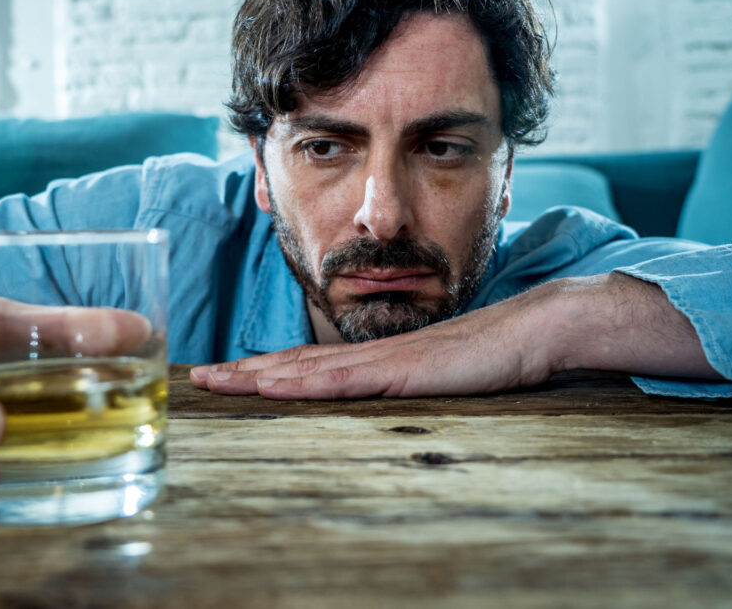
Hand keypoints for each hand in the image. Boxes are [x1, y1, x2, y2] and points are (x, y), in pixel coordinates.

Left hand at [190, 288, 554, 398]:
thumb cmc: (491, 356)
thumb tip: (383, 400)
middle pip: (295, 362)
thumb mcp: (438, 378)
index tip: (228, 376)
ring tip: (217, 381)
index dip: (265, 369)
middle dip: (243, 371)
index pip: (310, 363)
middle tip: (198, 378)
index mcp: (377, 358)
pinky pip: (347, 379)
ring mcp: (385, 360)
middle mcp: (371, 354)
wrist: (533, 330)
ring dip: (258, 376)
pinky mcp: (404, 370)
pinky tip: (277, 388)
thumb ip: (408, 386)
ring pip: (308, 368)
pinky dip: (307, 383)